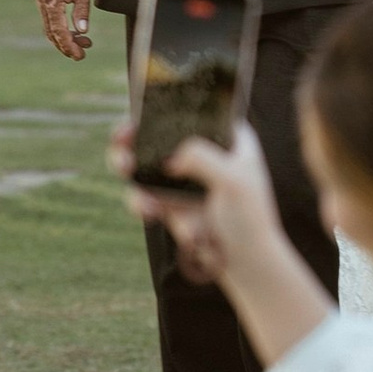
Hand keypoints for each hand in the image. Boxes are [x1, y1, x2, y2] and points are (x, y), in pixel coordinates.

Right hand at [36, 0, 93, 59]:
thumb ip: (81, 9)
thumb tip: (82, 30)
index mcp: (52, 1)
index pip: (59, 30)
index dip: (69, 45)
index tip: (80, 55)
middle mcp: (43, 5)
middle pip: (52, 34)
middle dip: (67, 47)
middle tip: (82, 55)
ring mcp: (42, 5)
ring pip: (51, 30)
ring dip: (65, 40)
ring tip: (84, 43)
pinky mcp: (44, 4)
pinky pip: (51, 23)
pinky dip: (61, 31)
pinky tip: (74, 34)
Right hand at [111, 116, 286, 288]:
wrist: (248, 266)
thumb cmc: (251, 220)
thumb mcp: (235, 183)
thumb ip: (203, 160)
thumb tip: (171, 154)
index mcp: (226, 136)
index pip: (191, 109)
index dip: (162, 105)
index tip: (141, 111)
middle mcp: (202, 152)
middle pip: (158, 133)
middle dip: (133, 137)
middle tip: (121, 143)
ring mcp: (184, 179)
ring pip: (144, 164)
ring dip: (130, 168)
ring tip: (128, 173)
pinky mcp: (170, 204)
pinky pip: (145, 196)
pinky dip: (142, 203)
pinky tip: (151, 212)